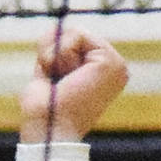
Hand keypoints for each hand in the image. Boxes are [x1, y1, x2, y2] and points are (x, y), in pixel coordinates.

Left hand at [20, 27, 127, 142]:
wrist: (49, 130)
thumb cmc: (44, 112)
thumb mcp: (46, 75)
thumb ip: (53, 53)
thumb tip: (53, 30)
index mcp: (101, 73)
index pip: (73, 44)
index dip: (52, 58)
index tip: (55, 84)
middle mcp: (114, 68)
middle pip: (73, 36)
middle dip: (53, 56)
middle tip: (57, 84)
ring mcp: (116, 64)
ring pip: (74, 34)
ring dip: (55, 58)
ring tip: (62, 83)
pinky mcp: (110, 61)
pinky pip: (75, 36)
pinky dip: (60, 55)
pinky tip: (66, 77)